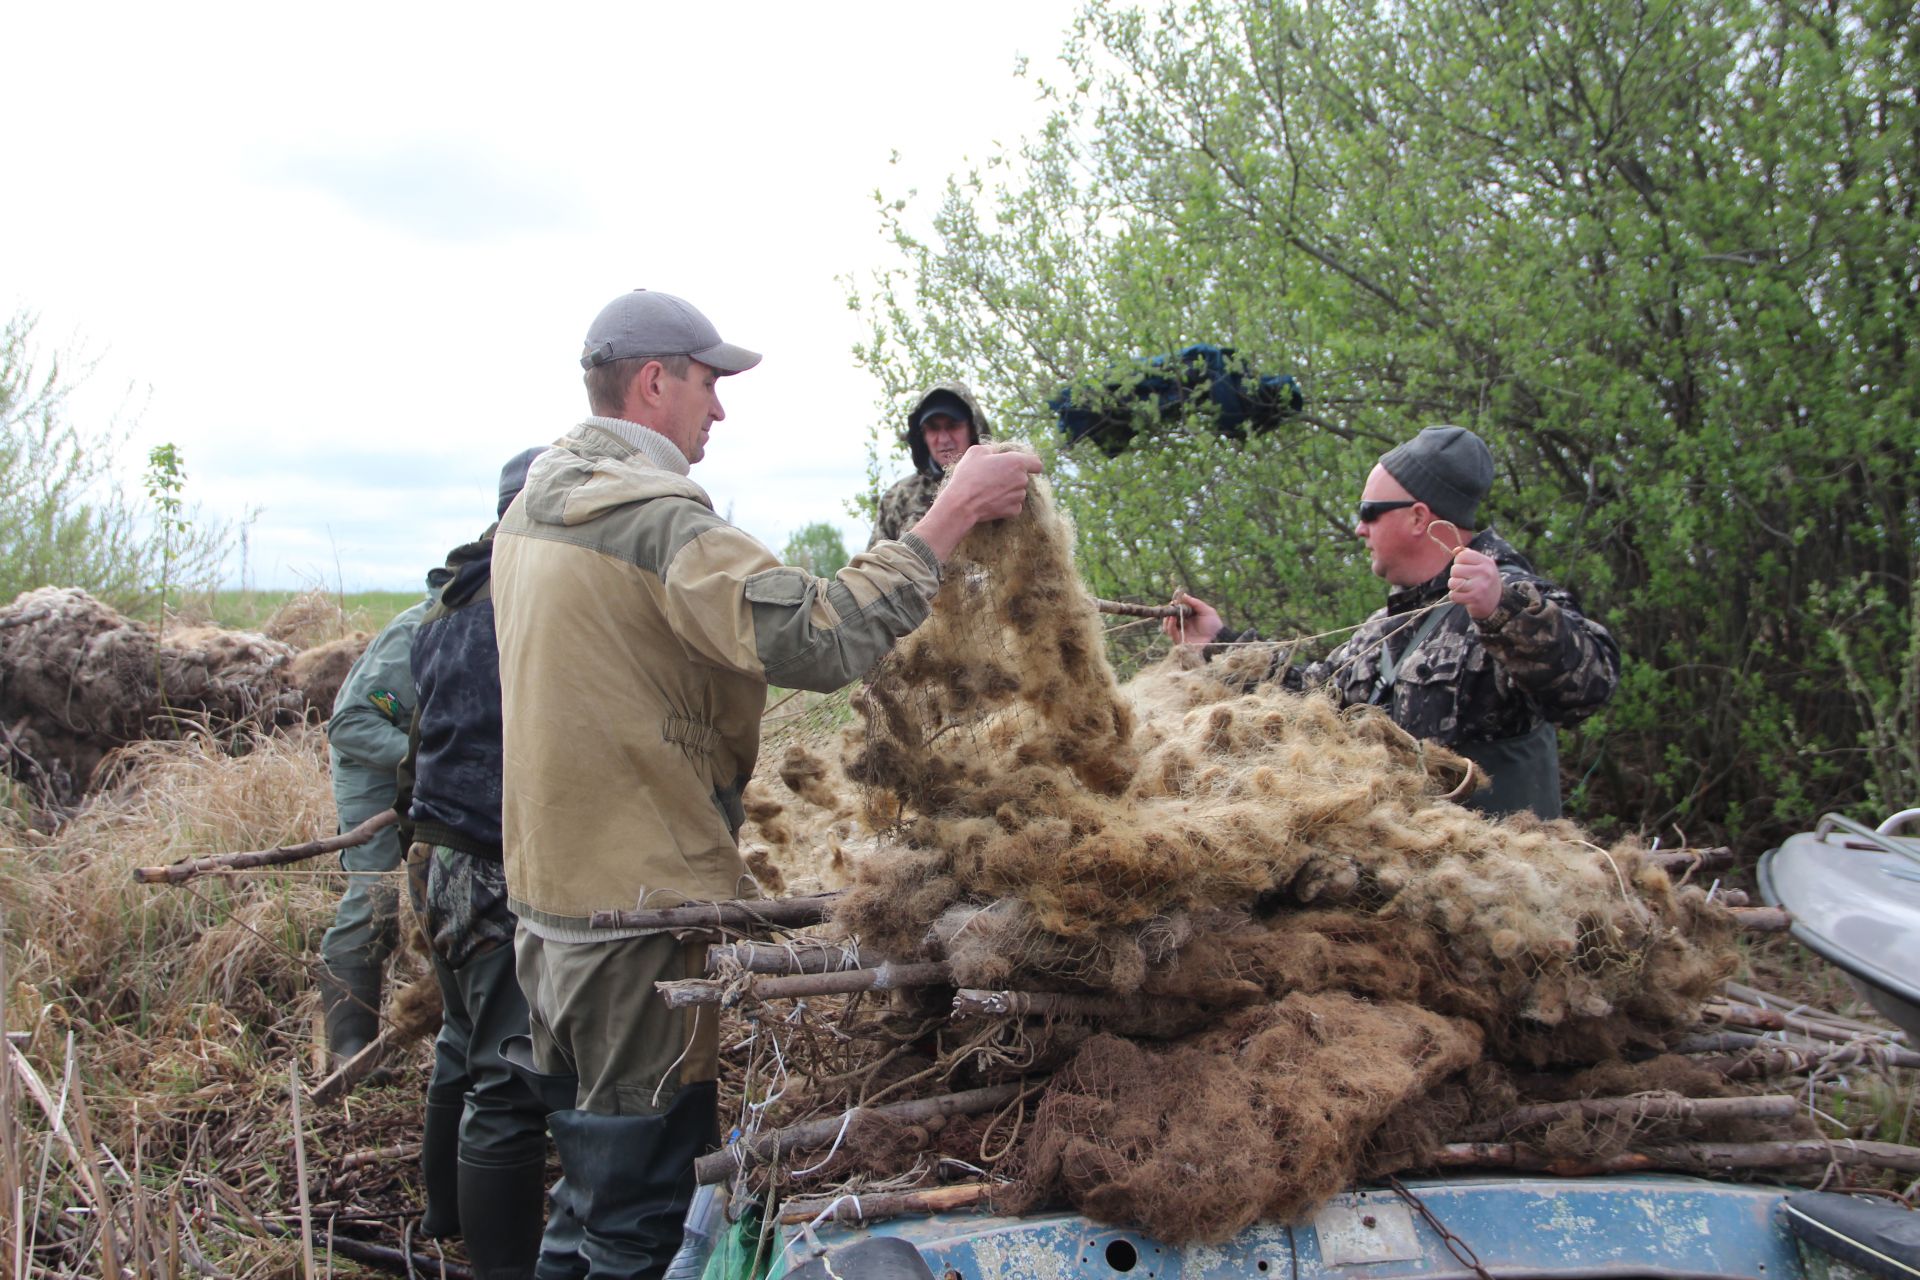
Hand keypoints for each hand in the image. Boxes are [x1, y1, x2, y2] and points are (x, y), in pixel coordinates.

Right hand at [907, 445, 1043, 560]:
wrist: (962, 503)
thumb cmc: (969, 475)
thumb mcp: (976, 451)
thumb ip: (991, 449)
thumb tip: (995, 453)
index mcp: (1017, 462)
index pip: (1036, 463)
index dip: (1030, 464)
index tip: (1021, 466)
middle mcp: (1022, 480)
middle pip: (1023, 477)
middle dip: (1012, 477)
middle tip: (994, 477)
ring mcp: (1019, 497)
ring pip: (1018, 491)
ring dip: (1009, 490)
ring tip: (990, 490)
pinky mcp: (1013, 511)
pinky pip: (1014, 505)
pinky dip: (1006, 503)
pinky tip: (993, 501)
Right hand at [1162, 591, 1223, 645]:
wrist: (1216, 639)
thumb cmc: (1214, 625)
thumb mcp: (1206, 610)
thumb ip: (1195, 602)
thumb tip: (1183, 595)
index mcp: (1189, 617)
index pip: (1177, 610)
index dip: (1174, 605)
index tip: (1174, 600)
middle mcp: (1183, 624)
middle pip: (1170, 616)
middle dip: (1169, 610)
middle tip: (1170, 606)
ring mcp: (1181, 632)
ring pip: (1167, 624)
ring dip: (1167, 617)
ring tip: (1171, 612)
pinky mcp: (1179, 639)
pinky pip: (1171, 631)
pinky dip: (1169, 624)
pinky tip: (1172, 618)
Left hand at [1447, 547, 1503, 619]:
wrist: (1497, 602)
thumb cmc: (1484, 580)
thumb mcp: (1481, 565)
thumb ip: (1468, 555)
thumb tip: (1455, 550)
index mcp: (1486, 562)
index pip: (1462, 556)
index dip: (1458, 562)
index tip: (1464, 567)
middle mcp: (1485, 572)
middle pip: (1455, 569)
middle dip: (1456, 575)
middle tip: (1464, 580)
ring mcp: (1480, 586)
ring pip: (1453, 582)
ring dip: (1454, 586)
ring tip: (1462, 587)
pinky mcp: (1474, 598)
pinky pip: (1453, 595)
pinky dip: (1455, 596)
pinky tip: (1463, 596)